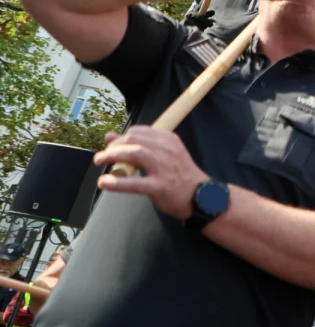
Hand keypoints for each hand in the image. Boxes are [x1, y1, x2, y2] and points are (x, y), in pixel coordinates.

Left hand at [94, 128, 209, 219]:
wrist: (201, 196)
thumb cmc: (180, 175)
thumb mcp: (165, 154)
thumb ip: (140, 145)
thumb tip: (110, 136)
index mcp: (169, 140)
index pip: (139, 131)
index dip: (121, 137)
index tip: (113, 145)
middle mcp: (167, 150)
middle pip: (133, 140)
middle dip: (113, 146)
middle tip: (103, 156)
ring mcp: (164, 168)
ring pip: (134, 154)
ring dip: (112, 156)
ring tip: (100, 162)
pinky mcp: (159, 186)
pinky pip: (134, 183)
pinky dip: (116, 182)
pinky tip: (104, 182)